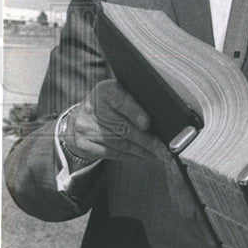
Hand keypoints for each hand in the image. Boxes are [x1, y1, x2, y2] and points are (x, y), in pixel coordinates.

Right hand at [61, 80, 201, 222]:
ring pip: (120, 143)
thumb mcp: (120, 92)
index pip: (121, 100)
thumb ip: (137, 97)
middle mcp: (93, 108)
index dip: (135, 112)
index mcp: (105, 90)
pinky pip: (112, 153)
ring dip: (143, 151)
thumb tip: (165, 110)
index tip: (147, 123)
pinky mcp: (84, 144)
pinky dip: (132, 156)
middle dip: (148, 139)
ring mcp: (86, 127)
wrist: (82, 117)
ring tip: (161, 155)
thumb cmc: (111, 103)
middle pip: (124, 127)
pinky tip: (146, 157)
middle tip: (166, 148)